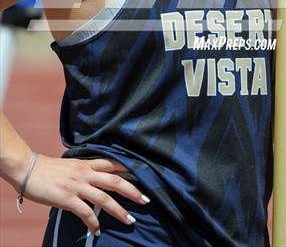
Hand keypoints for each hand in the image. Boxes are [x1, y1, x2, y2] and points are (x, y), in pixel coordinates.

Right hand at [23, 154, 149, 236]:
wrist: (29, 169)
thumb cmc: (50, 169)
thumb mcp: (72, 165)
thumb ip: (86, 170)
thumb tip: (97, 178)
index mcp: (88, 164)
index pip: (113, 164)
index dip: (129, 169)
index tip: (144, 175)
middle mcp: (86, 173)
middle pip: (115, 181)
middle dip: (132, 190)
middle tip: (145, 199)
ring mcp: (77, 186)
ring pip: (104, 198)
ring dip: (119, 210)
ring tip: (130, 220)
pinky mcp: (67, 198)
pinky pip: (85, 213)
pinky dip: (93, 223)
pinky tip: (97, 231)